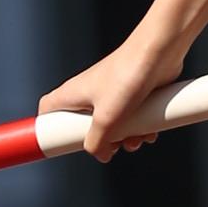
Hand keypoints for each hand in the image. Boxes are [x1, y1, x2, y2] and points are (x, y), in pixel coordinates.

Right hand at [38, 38, 190, 163]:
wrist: (159, 52)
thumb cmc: (127, 76)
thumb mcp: (106, 119)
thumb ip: (97, 142)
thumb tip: (101, 155)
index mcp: (73, 93)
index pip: (47, 111)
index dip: (49, 128)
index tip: (60, 145)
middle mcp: (89, 92)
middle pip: (84, 125)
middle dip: (99, 141)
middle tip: (110, 146)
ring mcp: (112, 92)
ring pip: (111, 124)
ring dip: (125, 137)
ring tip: (136, 139)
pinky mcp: (133, 92)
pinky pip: (131, 117)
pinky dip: (140, 127)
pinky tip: (150, 130)